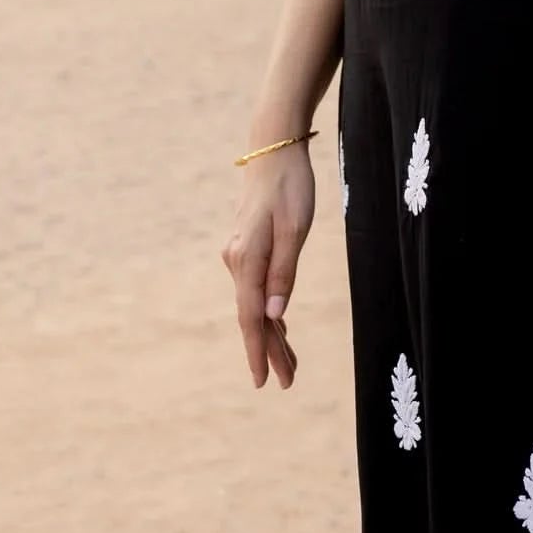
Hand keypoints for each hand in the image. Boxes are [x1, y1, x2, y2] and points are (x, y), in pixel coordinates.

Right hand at [221, 144, 316, 387]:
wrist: (273, 149)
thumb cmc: (290, 187)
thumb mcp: (296, 229)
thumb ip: (284, 272)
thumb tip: (276, 314)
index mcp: (246, 259)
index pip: (251, 317)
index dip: (257, 352)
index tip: (262, 382)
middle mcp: (236, 261)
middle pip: (253, 315)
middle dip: (270, 350)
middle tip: (289, 382)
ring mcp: (239, 255)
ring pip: (255, 303)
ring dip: (272, 333)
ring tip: (290, 365)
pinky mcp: (247, 248)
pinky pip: (257, 287)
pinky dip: (269, 310)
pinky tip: (280, 327)